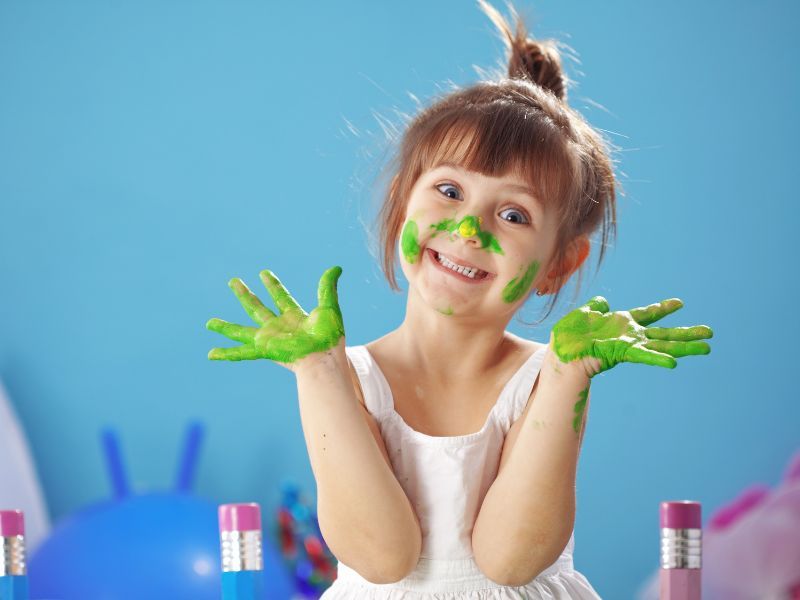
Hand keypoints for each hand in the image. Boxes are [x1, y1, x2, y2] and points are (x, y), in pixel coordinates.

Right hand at [206, 266, 344, 368]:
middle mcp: (279, 327)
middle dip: (245, 294)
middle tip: (233, 281)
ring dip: (226, 326)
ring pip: (242, 330)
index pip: (280, 296)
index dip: (272, 284)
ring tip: (209, 323)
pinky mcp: (264, 350)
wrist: (325, 357)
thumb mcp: (329, 307)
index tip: (264, 272)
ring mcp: (269, 338)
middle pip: (257, 307)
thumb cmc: (330, 337)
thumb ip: (328, 287)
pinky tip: (211, 354)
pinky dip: (226, 354)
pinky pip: (241, 352)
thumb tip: (337, 268)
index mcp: (294, 316)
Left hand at [552, 296, 712, 376]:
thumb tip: (602, 302)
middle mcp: (630, 335)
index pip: (647, 314)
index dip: (662, 308)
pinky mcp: (623, 353)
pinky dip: (658, 358)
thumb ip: (596, 308)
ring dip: (685, 347)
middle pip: (664, 333)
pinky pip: (643, 355)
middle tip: (710, 333)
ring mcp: (629, 345)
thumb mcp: (584, 314)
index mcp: (621, 323)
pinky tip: (674, 362)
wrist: (560, 352)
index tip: (680, 303)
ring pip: (662, 345)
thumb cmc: (569, 336)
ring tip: (707, 348)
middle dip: (687, 334)